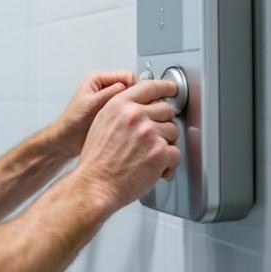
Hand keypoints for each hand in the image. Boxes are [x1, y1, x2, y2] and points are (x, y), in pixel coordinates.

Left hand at [52, 71, 137, 158]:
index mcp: (97, 79)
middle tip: (130, 111)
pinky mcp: (112, 111)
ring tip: (124, 119)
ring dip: (130, 108)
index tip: (134, 101)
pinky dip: (129, 115)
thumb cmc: (73, 122)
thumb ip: (110, 93)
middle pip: (130, 87)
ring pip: (131, 99)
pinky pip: (128, 110)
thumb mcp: (92, 104)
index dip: (133, 87)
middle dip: (132, 99)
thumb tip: (128, 86)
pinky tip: (124, 123)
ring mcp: (109, 99)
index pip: (126, 75)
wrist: (67, 140)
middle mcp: (104, 87)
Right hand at [75, 79, 181, 212]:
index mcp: (119, 105)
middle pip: (165, 110)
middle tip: (155, 137)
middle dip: (163, 124)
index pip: (149, 87)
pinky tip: (156, 170)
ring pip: (173, 131)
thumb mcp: (101, 124)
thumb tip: (138, 108)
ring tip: (150, 157)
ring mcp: (149, 133)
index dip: (164, 87)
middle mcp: (135, 115)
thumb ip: (120, 111)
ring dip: (165, 145)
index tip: (171, 89)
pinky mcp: (160, 152)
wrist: (95, 184)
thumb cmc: (96, 160)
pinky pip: (175, 153)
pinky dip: (168, 164)